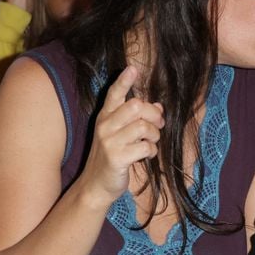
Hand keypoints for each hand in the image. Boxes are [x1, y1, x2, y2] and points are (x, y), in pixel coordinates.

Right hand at [80, 67, 164, 206]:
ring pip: (143, 127)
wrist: (96, 186)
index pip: (114, 94)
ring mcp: (109, 142)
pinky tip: (147, 155)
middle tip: (159, 124)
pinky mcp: (116, 158)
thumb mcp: (121, 134)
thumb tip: (158, 106)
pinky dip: (152, 151)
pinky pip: (145, 147)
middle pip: (136, 106)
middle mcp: (104, 126)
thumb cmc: (113, 155)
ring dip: (154, 135)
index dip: (124, 81)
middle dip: (153, 114)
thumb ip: (137, 118)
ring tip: (151, 143)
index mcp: (105, 116)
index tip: (132, 69)